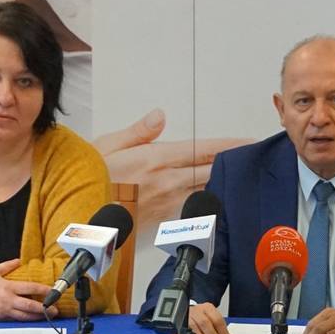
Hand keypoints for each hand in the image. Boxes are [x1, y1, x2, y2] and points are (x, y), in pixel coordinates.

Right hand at [0, 259, 53, 320]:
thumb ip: (8, 266)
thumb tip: (19, 260)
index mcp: (7, 287)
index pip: (30, 288)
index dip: (44, 290)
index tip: (53, 291)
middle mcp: (7, 300)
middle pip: (30, 305)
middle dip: (45, 308)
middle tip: (56, 309)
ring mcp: (3, 310)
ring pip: (25, 316)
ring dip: (38, 316)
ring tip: (49, 316)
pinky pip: (15, 319)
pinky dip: (26, 319)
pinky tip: (33, 319)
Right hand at [93, 108, 248, 226]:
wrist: (78, 217)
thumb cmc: (89, 179)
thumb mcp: (108, 145)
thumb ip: (139, 132)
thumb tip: (160, 115)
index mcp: (156, 159)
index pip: (202, 150)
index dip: (229, 146)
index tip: (249, 143)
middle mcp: (166, 181)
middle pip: (211, 170)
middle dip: (234, 164)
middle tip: (256, 158)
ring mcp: (166, 202)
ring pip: (205, 189)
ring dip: (224, 182)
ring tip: (245, 177)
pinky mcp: (162, 219)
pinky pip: (192, 208)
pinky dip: (208, 201)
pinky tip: (221, 200)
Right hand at [184, 302, 233, 333]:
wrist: (188, 313)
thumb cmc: (202, 317)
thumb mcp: (212, 318)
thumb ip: (220, 328)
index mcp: (208, 308)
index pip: (217, 320)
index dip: (223, 333)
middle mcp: (197, 311)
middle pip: (206, 323)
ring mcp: (188, 317)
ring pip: (195, 328)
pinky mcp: (181, 325)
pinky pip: (187, 333)